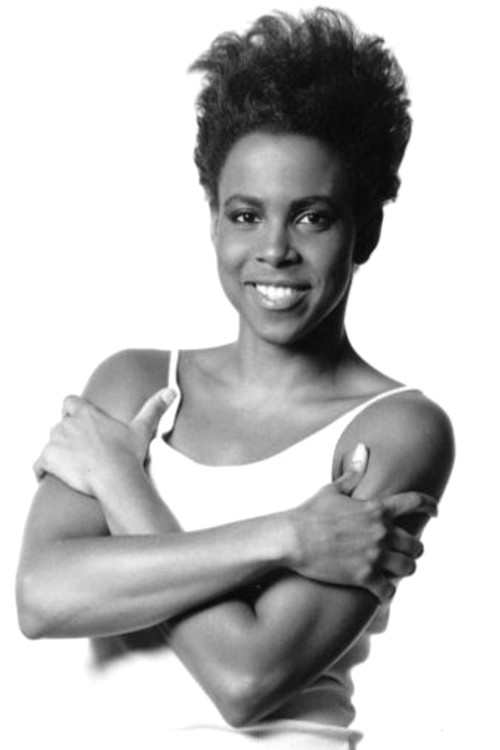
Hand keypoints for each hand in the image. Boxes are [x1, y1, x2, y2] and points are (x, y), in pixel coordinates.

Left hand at [33, 388, 176, 495]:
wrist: (115, 478)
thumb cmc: (128, 454)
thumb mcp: (142, 429)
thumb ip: (154, 407)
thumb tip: (172, 390)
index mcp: (87, 413)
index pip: (69, 402)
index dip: (72, 411)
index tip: (78, 422)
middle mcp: (68, 423)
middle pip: (59, 425)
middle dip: (66, 436)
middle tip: (80, 451)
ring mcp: (56, 441)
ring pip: (50, 444)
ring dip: (56, 453)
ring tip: (70, 466)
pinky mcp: (48, 459)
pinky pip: (38, 465)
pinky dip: (41, 471)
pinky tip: (48, 477)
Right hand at [290, 444, 436, 600]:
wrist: (291, 539)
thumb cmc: (309, 512)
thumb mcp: (332, 489)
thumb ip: (353, 473)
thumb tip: (362, 450)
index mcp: (376, 508)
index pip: (414, 503)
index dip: (430, 505)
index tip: (436, 511)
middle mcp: (381, 532)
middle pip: (417, 545)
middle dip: (413, 550)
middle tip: (405, 553)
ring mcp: (374, 555)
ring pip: (408, 568)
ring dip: (404, 570)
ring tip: (395, 571)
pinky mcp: (363, 576)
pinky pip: (388, 590)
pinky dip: (387, 592)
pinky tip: (382, 591)